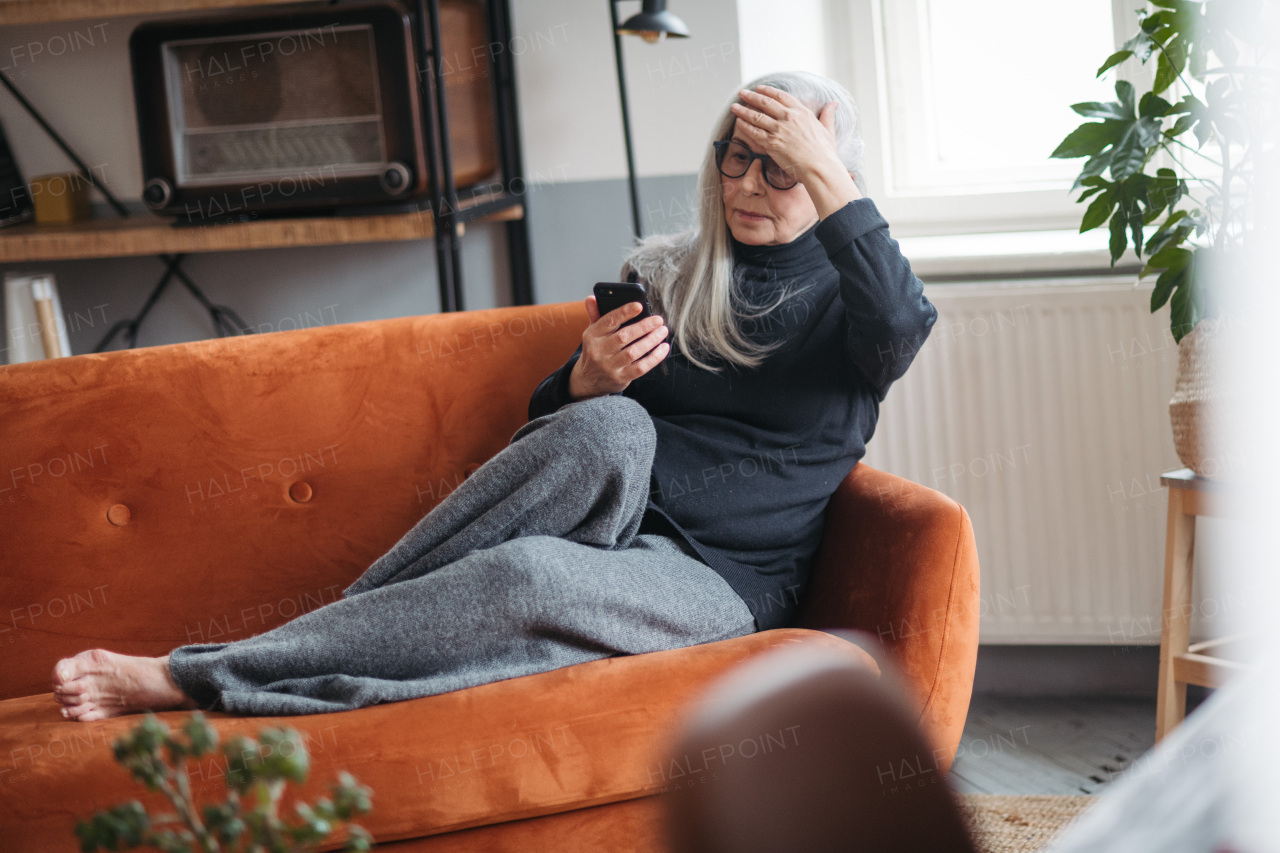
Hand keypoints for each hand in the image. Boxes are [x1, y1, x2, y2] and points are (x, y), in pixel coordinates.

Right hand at [568, 296, 669, 399]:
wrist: (588, 381)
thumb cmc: (595, 351)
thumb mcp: (592, 334)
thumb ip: (595, 315)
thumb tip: (592, 298)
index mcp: (592, 335)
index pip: (609, 321)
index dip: (624, 312)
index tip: (639, 306)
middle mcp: (599, 351)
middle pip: (624, 337)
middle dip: (643, 327)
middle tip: (658, 320)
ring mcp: (609, 366)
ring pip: (633, 352)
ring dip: (651, 340)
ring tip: (662, 331)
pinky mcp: (620, 378)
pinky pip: (640, 368)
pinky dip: (654, 358)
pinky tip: (663, 348)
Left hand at [729, 85, 861, 215]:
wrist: (819, 167)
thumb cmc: (825, 153)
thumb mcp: (829, 130)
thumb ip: (828, 115)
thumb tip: (834, 103)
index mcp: (802, 112)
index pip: (781, 97)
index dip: (768, 91)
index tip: (759, 89)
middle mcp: (789, 118)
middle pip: (765, 103)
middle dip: (751, 97)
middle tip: (742, 93)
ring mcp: (779, 130)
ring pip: (757, 116)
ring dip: (743, 110)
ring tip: (734, 106)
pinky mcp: (772, 143)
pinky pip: (754, 132)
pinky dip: (745, 126)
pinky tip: (738, 122)